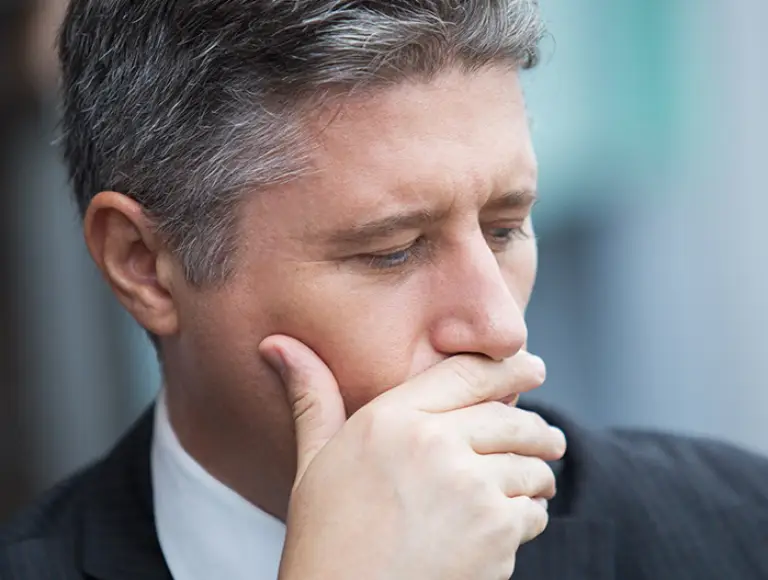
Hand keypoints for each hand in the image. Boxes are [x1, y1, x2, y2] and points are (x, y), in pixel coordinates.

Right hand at [259, 337, 566, 579]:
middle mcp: (434, 443)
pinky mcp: (494, 531)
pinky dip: (531, 515)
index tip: (534, 366)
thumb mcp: (313, 463)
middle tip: (551, 439)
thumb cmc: (325, 538)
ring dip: (538, 474)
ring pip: (529, 466)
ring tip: (537, 482)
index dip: (511, 366)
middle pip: (511, 420)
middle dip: (538, 431)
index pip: (468, 373)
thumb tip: (277, 344)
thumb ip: (312, 399)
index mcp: (391, 418)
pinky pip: (533, 511)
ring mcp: (468, 487)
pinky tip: (515, 522)